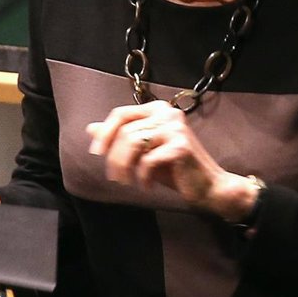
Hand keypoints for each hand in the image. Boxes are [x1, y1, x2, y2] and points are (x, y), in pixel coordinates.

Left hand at [85, 100, 258, 221]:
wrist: (208, 187)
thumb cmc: (175, 170)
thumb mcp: (143, 152)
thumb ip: (120, 138)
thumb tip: (90, 128)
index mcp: (159, 109)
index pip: (121, 114)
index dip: (104, 134)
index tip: (96, 153)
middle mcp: (168, 113)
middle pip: (125, 131)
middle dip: (114, 157)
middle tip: (116, 177)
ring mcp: (175, 128)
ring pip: (133, 143)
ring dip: (124, 167)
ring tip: (127, 182)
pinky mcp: (181, 146)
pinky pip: (147, 161)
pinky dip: (143, 177)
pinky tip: (147, 186)